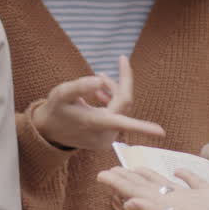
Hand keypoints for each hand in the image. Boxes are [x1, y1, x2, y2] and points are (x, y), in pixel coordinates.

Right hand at [31, 55, 164, 149]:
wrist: (47, 131)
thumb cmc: (55, 109)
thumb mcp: (61, 93)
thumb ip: (79, 86)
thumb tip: (100, 79)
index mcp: (96, 123)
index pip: (124, 122)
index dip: (143, 126)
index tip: (161, 132)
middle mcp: (104, 135)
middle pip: (123, 104)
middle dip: (117, 85)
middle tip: (106, 68)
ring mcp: (106, 139)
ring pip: (120, 109)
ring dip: (112, 92)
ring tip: (97, 80)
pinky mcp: (106, 141)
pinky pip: (116, 117)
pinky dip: (110, 103)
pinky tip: (98, 94)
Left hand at [97, 167, 208, 209]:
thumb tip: (127, 203)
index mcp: (164, 208)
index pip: (134, 192)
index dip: (118, 184)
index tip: (102, 175)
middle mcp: (174, 203)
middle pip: (144, 187)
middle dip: (127, 178)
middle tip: (111, 169)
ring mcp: (192, 199)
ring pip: (165, 183)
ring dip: (149, 175)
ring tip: (136, 168)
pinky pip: (192, 181)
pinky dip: (183, 174)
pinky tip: (178, 170)